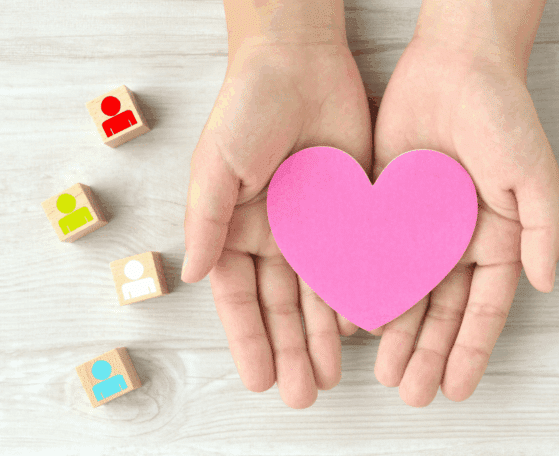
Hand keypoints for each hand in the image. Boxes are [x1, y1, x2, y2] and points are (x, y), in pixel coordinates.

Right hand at [182, 37, 369, 408]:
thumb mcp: (216, 166)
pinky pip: (356, 263)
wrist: (300, 63)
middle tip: (301, 394)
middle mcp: (276, 237)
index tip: (259, 380)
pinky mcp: (352, 212)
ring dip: (324, 335)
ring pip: (321, 294)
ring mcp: (316, 227)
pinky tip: (364, 328)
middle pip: (283, 306)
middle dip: (290, 350)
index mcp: (237, 231)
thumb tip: (193, 276)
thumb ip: (207, 222)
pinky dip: (358, 295)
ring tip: (330, 376)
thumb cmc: (247, 109)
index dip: (249, 340)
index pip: (240, 298)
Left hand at [369, 34, 558, 405]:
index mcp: (496, 241)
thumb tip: (543, 285)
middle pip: (440, 310)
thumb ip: (540, 231)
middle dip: (427, 353)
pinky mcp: (382, 206)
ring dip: (395, 333)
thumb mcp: (533, 175)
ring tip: (383, 372)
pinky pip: (371, 256)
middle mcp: (455, 242)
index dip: (471, 350)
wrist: (455, 64)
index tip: (457, 388)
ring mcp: (417, 227)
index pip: (484, 309)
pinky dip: (362, 287)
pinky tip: (351, 319)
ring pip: (403, 292)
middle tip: (411, 393)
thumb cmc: (504, 115)